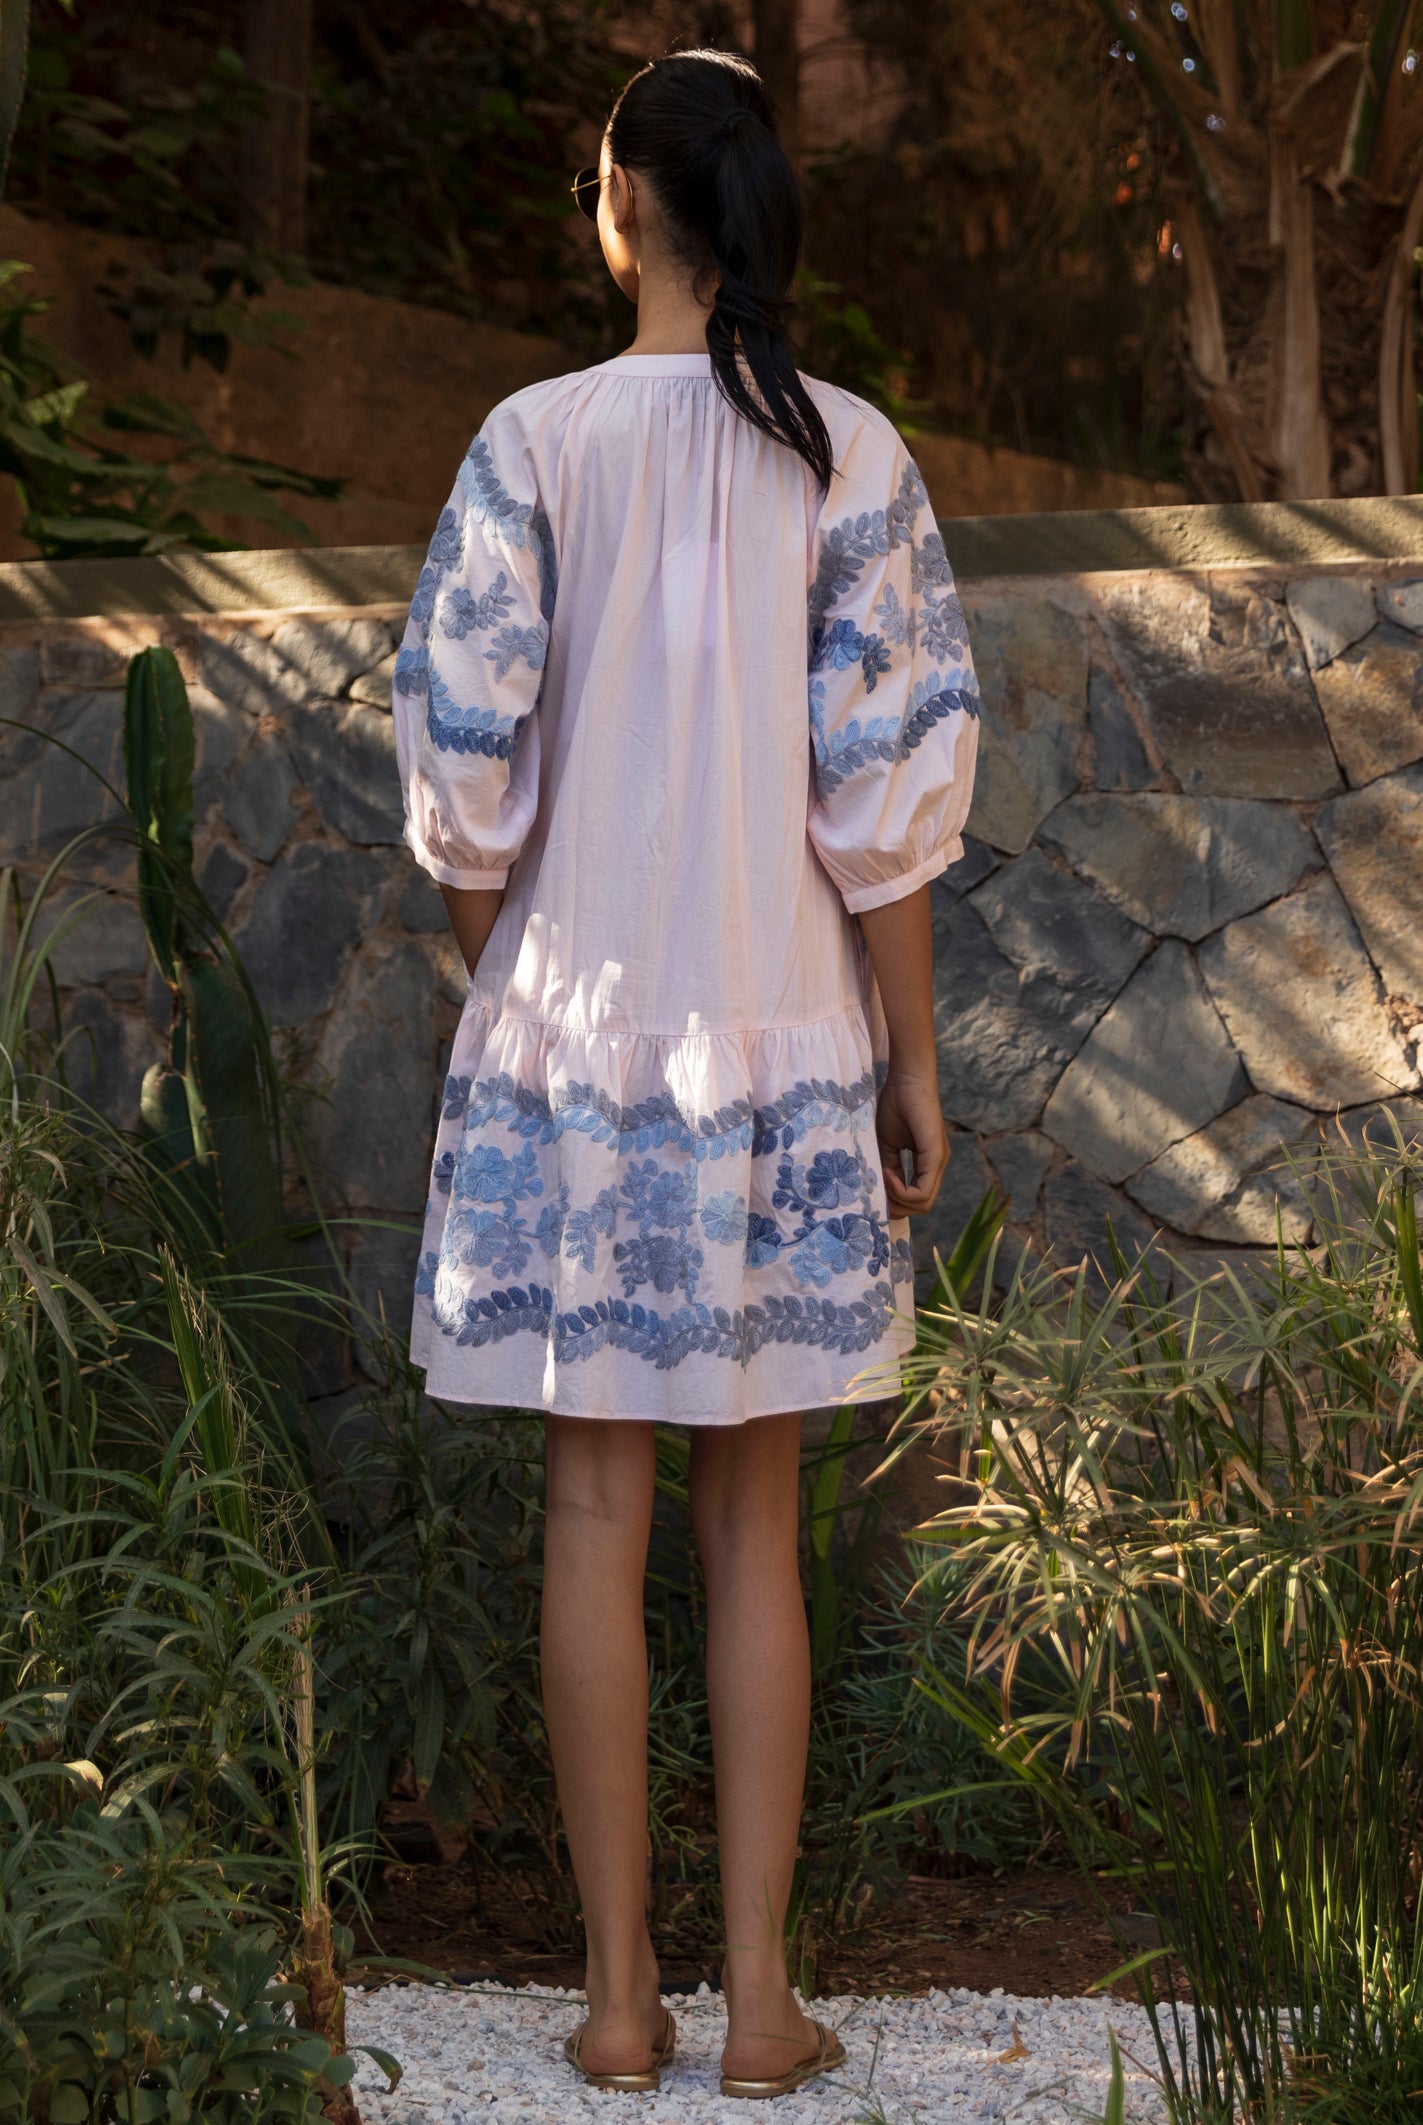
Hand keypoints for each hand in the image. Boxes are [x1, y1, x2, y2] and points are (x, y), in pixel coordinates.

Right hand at [875, 1066, 949, 1216]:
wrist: (907, 1078)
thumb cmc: (896, 1104)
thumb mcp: (886, 1143)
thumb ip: (888, 1167)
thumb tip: (880, 1190)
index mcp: (927, 1163)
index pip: (915, 1198)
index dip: (893, 1200)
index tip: (875, 1185)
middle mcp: (937, 1166)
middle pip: (921, 1207)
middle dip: (896, 1206)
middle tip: (877, 1192)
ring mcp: (939, 1162)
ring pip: (923, 1203)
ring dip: (897, 1199)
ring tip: (881, 1180)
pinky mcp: (936, 1155)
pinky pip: (922, 1191)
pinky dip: (901, 1190)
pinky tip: (887, 1175)